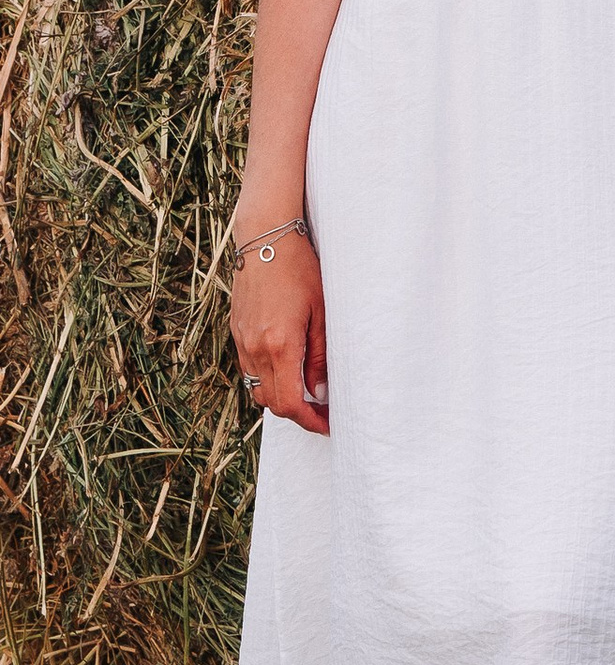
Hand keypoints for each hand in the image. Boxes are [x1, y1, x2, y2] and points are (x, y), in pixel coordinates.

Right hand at [231, 229, 328, 435]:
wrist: (265, 239)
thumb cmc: (300, 270)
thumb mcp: (321, 312)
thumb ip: (319, 356)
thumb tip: (318, 390)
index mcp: (279, 345)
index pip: (290, 403)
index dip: (310, 421)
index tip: (328, 425)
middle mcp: (255, 348)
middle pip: (272, 403)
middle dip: (298, 414)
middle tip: (324, 411)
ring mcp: (241, 341)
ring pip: (257, 389)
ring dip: (281, 398)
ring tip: (308, 393)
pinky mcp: (236, 332)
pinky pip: (249, 370)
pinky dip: (268, 379)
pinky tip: (288, 369)